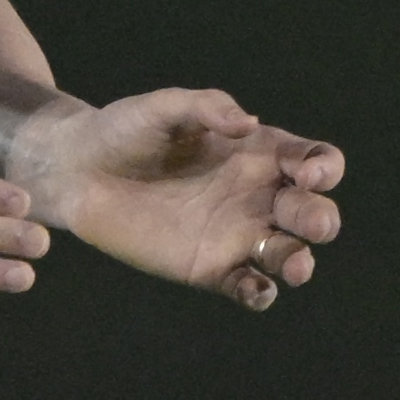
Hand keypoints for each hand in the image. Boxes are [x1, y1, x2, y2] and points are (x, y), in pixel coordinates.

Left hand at [23, 88, 343, 310]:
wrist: (75, 171)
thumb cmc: (123, 130)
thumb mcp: (161, 106)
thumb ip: (205, 106)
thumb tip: (247, 123)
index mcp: (259, 153)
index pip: (314, 161)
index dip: (324, 168)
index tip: (307, 173)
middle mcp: (257, 196)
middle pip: (311, 212)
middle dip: (321, 219)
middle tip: (314, 225)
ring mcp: (236, 234)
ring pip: (287, 253)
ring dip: (300, 262)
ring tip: (295, 268)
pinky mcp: (208, 267)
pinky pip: (246, 286)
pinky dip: (260, 294)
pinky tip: (258, 292)